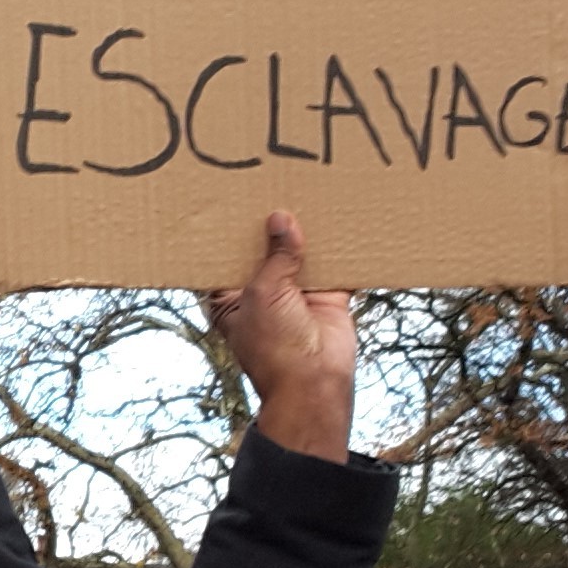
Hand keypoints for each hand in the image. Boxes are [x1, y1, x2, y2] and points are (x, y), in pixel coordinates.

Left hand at [208, 211, 357, 461]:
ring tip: (308, 192)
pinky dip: (341, 249)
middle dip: (270, 224)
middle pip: (264, 249)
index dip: (228, 231)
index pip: (225, 256)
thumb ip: (275, 256)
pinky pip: (335, 266)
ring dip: (306, 232)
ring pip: (300, 254)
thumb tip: (280, 217)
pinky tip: (343, 219)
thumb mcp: (264, 292)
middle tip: (272, 183)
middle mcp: (262, 292)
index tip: (229, 198)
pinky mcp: (327, 296)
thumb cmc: (274, 346)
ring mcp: (295, 293)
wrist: (315, 383)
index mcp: (230, 296)